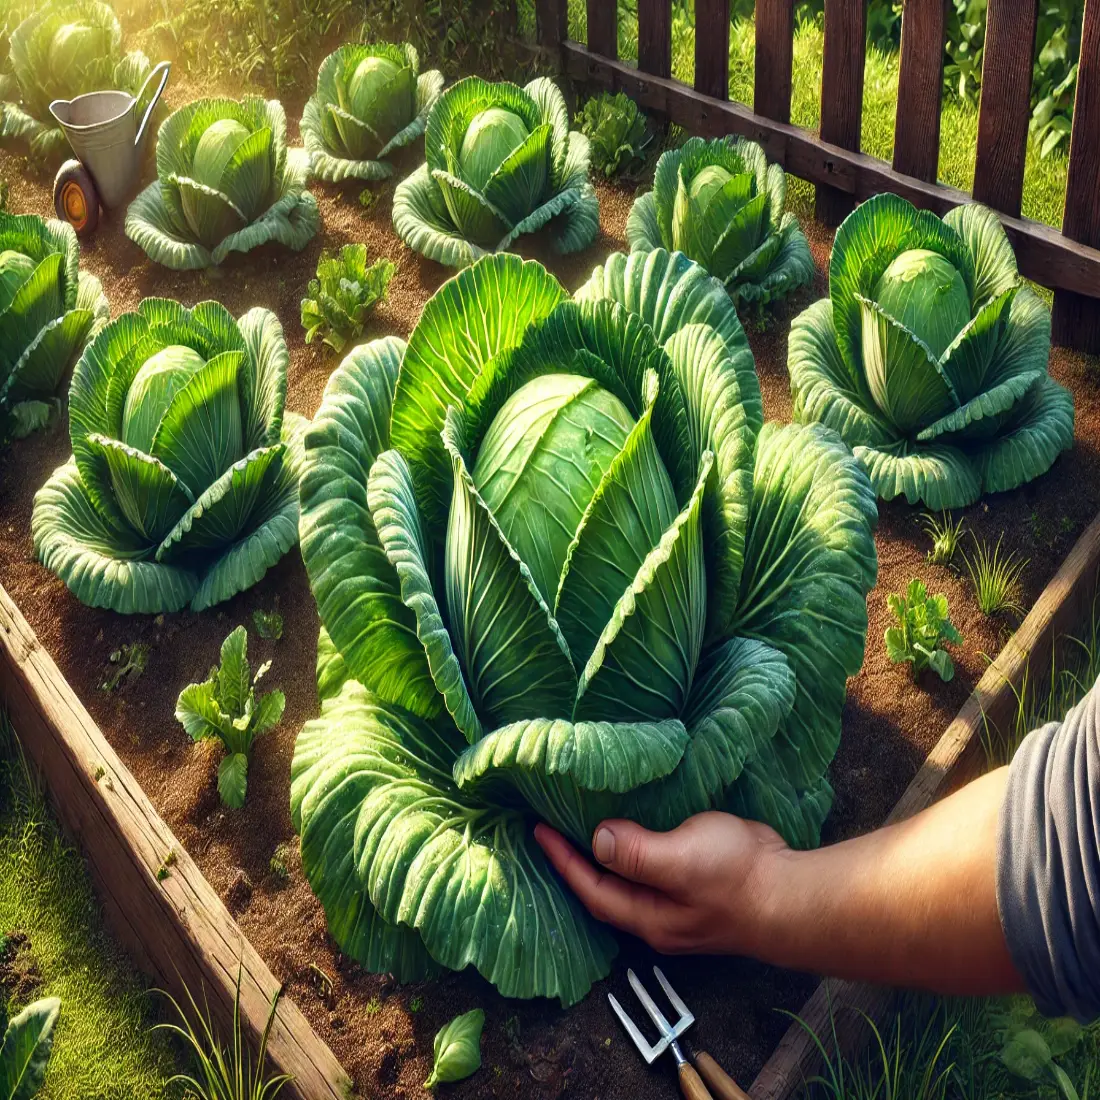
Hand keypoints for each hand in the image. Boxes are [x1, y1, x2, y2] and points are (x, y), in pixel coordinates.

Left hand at [534, 812, 789, 955]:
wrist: (792, 892)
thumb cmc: (736, 880)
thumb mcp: (679, 862)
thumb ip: (636, 854)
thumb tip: (597, 839)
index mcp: (647, 915)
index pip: (590, 888)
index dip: (562, 860)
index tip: (537, 829)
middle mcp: (657, 914)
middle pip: (604, 889)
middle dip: (576, 860)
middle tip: (551, 823)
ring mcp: (679, 900)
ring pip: (629, 877)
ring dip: (604, 852)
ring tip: (581, 821)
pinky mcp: (698, 880)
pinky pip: (654, 862)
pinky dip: (635, 844)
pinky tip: (633, 823)